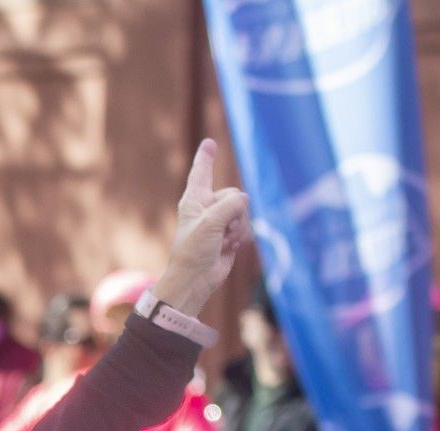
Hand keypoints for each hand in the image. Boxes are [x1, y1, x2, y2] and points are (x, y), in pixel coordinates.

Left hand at [151, 140, 251, 317]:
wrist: (196, 279)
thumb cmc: (194, 251)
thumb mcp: (210, 223)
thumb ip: (230, 205)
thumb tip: (244, 201)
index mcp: (194, 200)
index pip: (201, 173)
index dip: (206, 157)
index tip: (208, 142)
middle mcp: (206, 207)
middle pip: (235, 195)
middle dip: (233, 214)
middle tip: (219, 232)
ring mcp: (219, 220)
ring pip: (243, 211)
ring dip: (238, 228)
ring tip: (223, 242)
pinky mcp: (229, 234)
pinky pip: (246, 226)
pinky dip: (242, 237)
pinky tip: (229, 248)